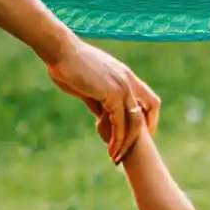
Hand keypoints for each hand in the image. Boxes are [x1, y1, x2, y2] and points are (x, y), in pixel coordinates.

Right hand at [42, 35, 158, 160]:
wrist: (60, 51)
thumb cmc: (68, 65)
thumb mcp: (88, 86)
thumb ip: (99, 101)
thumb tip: (101, 116)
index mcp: (125, 76)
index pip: (148, 99)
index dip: (148, 118)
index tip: (138, 135)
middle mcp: (128, 80)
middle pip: (149, 110)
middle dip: (144, 133)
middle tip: (132, 151)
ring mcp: (123, 86)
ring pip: (135, 121)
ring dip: (127, 142)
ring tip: (116, 158)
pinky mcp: (112, 94)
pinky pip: (120, 122)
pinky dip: (117, 139)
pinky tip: (110, 149)